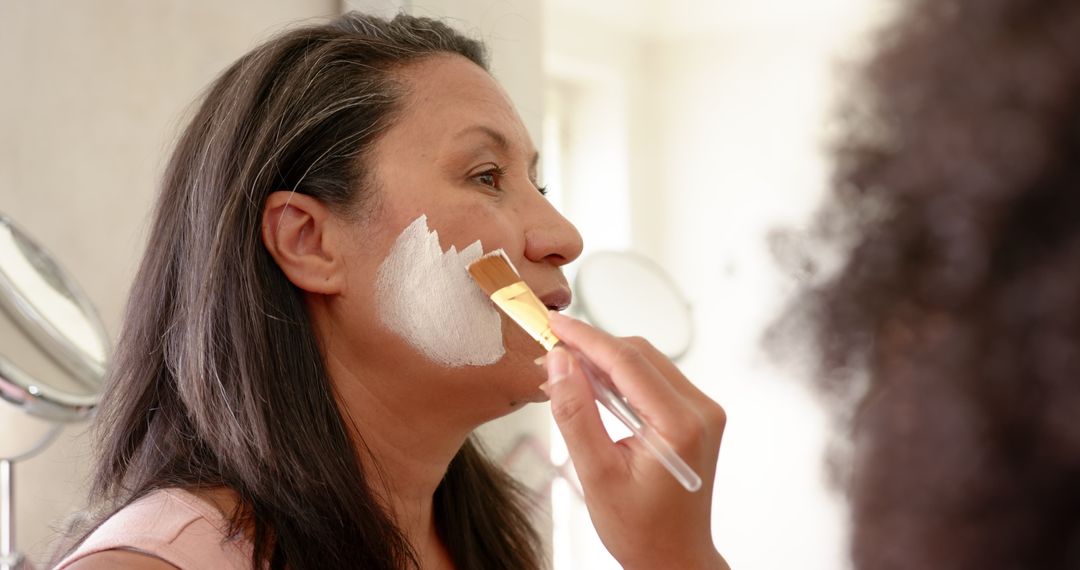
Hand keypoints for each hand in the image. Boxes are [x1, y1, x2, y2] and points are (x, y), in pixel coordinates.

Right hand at [542, 311, 728, 569]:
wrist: (674, 557)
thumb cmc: (639, 528)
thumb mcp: (596, 474)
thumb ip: (576, 414)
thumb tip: (559, 363)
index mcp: (680, 424)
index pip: (628, 362)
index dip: (586, 338)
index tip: (554, 325)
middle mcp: (701, 410)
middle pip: (640, 355)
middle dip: (593, 348)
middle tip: (550, 352)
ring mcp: (703, 411)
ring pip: (647, 362)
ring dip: (606, 361)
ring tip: (566, 372)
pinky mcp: (695, 415)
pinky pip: (654, 379)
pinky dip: (622, 377)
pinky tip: (593, 387)